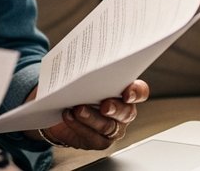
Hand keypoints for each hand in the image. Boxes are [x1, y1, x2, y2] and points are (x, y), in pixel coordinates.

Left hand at [32, 79, 149, 149]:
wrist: (60, 108)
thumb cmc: (75, 87)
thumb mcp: (82, 74)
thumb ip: (88, 69)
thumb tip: (80, 57)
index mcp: (124, 91)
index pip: (140, 92)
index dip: (137, 92)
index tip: (127, 93)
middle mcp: (123, 111)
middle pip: (127, 112)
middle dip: (115, 108)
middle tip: (104, 105)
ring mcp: (113, 128)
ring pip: (108, 126)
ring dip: (92, 118)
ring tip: (77, 109)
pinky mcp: (99, 141)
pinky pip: (93, 137)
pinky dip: (79, 126)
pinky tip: (68, 116)